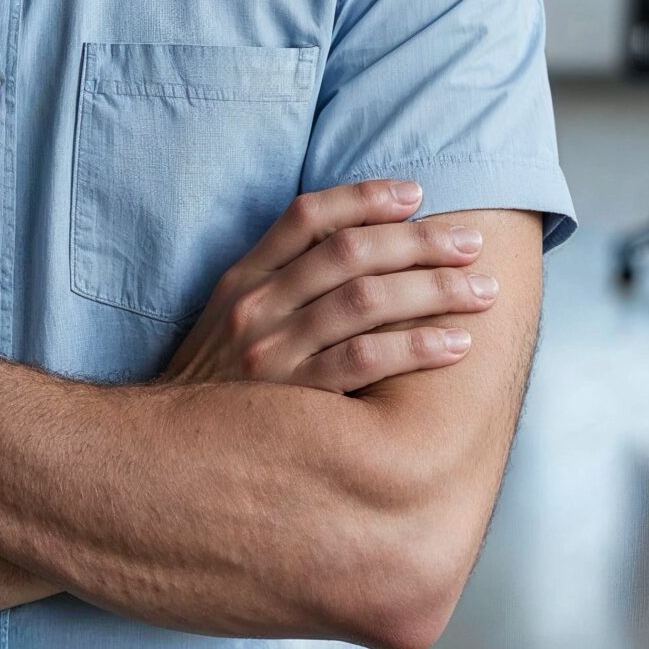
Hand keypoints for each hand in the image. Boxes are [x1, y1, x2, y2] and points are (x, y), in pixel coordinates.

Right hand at [163, 179, 496, 392]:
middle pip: (350, 252)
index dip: (366, 197)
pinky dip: (416, 348)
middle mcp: (258, 306)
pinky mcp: (295, 399)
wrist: (167, 456)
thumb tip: (353, 244)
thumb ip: (276, 281)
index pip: (309, 216)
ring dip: (433, 290)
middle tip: (473, 244)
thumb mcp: (227, 319)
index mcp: (243, 278)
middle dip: (420, 242)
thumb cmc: (217, 385)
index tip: (418, 193)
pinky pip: (365, 361)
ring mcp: (274, 351)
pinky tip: (455, 345)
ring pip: (366, 300)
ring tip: (481, 292)